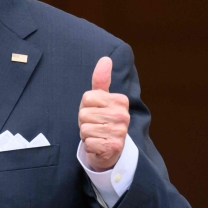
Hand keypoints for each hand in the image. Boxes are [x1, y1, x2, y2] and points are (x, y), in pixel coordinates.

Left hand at [79, 57, 129, 171]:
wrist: (109, 149)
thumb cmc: (101, 121)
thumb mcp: (100, 99)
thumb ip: (101, 80)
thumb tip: (105, 59)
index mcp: (120, 100)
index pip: (87, 97)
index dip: (86, 106)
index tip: (95, 112)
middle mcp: (123, 115)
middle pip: (84, 113)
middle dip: (85, 121)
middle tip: (95, 125)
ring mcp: (120, 132)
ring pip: (85, 128)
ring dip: (86, 134)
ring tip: (96, 134)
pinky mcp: (114, 146)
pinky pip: (88, 142)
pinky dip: (89, 145)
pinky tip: (98, 145)